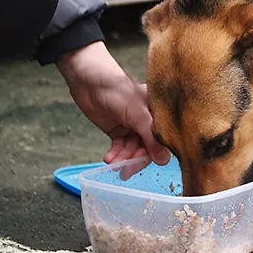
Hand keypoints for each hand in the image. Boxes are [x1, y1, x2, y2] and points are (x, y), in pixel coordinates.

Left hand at [56, 41, 170, 165]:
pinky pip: (120, 147)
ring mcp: (132, 126)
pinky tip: (109, 158)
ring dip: (123, 158)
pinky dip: (115, 154)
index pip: (162, 139)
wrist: (88, 81)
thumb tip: (164, 161)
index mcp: (159, 113)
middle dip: (135, 159)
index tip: (144, 164)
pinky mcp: (118, 130)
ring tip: (112, 162)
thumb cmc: (117, 89)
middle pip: (147, 148)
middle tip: (125, 171)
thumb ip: (151, 138)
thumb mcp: (137, 114)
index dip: (155, 154)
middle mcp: (148, 121)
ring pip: (132, 149)